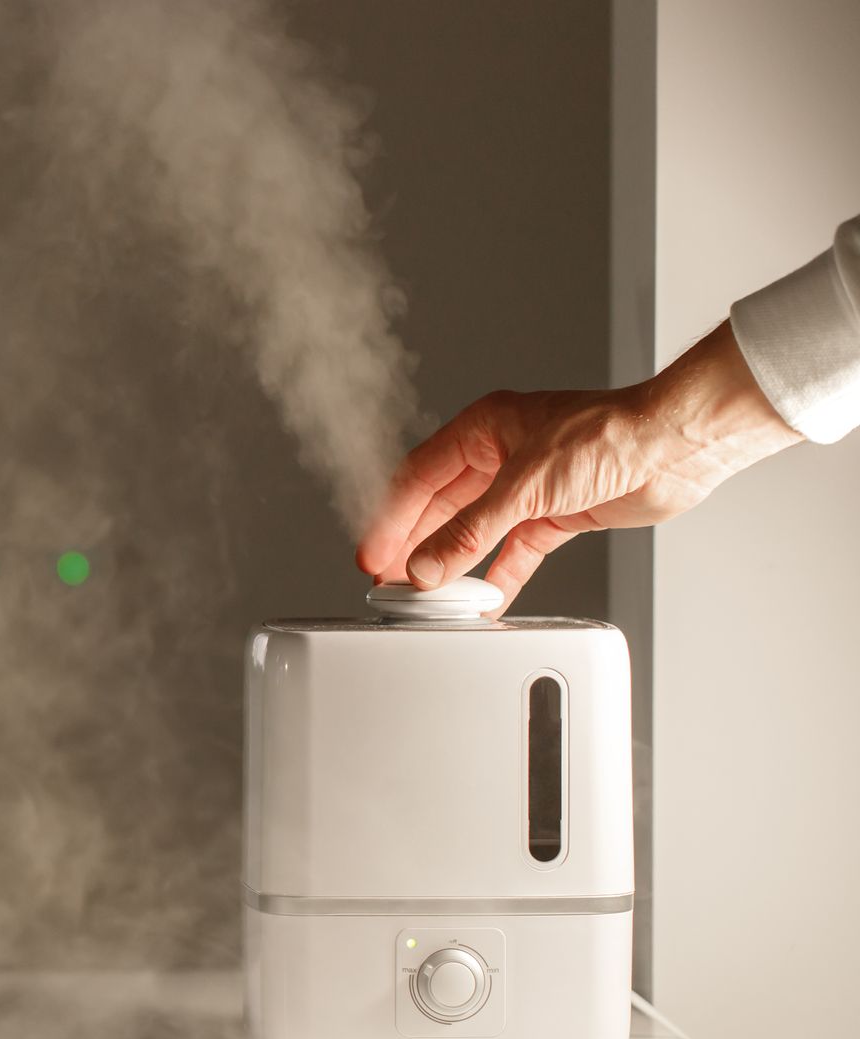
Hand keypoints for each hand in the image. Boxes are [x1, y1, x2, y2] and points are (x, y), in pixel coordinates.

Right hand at [355, 322, 804, 610]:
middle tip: (392, 582)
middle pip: (442, 508)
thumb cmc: (611, 434)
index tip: (374, 555)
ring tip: (429, 595)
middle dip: (417, 546)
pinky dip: (497, 577)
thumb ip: (471, 531)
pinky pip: (514, 552)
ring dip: (454, 564)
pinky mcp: (556, 515)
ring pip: (475, 533)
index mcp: (483, 428)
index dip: (392, 519)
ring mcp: (529, 487)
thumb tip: (428, 565)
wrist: (675, 447)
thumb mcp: (525, 485)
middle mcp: (501, 455)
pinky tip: (482, 599)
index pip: (418, 478)